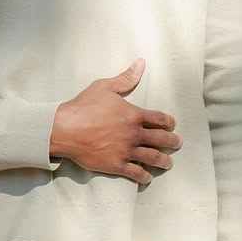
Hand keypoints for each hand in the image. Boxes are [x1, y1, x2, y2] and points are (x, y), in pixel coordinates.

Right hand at [49, 60, 182, 183]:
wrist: (64, 129)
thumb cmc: (83, 107)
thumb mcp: (105, 87)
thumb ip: (126, 78)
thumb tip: (141, 63)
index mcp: (134, 115)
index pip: (160, 119)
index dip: (169, 122)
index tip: (172, 125)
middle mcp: (134, 134)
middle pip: (161, 139)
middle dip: (172, 142)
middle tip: (177, 143)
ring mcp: (126, 151)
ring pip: (153, 158)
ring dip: (164, 161)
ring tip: (168, 163)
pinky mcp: (116, 165)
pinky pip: (136, 173)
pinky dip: (144, 176)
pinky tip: (147, 177)